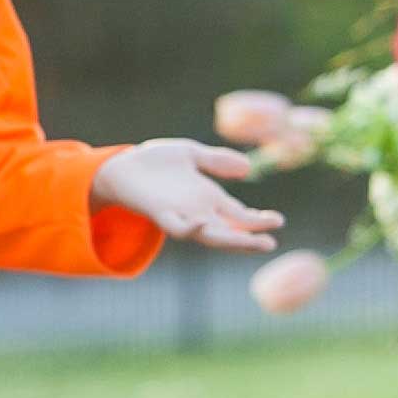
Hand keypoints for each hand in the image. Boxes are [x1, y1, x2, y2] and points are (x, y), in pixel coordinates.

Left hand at [92, 140, 281, 252]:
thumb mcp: (192, 155)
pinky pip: (177, 228)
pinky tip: (203, 223)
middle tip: (271, 243)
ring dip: (231, 240)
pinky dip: (190, 229)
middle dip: (249, 238)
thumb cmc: (155, 162)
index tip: (277, 221)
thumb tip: (247, 168)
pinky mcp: (160, 214)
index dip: (257, 221)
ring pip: (210, 235)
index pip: (238, 215)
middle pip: (229, 230)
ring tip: (254, 243)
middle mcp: (198, 210)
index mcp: (208, 198)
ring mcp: (180, 214)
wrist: (120, 165)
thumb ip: (217, 160)